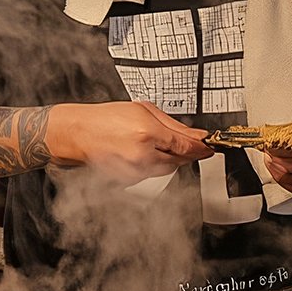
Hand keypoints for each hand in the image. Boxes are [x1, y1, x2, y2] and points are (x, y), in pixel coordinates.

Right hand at [46, 101, 211, 183]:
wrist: (79, 134)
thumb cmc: (106, 119)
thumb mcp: (143, 110)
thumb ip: (174, 125)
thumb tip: (197, 135)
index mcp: (147, 133)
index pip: (186, 146)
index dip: (202, 147)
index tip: (211, 146)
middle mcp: (142, 155)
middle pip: (180, 159)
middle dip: (183, 150)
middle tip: (178, 139)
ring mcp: (135, 171)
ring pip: (168, 168)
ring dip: (168, 157)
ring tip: (150, 142)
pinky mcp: (130, 180)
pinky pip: (152, 174)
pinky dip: (152, 164)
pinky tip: (138, 151)